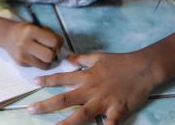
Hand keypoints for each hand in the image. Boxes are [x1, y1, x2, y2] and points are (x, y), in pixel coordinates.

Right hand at [3, 21, 63, 69]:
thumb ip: (48, 35)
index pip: (53, 42)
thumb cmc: (25, 30)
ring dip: (48, 61)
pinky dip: (40, 63)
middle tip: (52, 50)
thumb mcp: (36, 26)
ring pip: (45, 65)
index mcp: (31, 31)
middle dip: (54, 54)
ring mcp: (22, 55)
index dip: (59, 43)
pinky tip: (36, 56)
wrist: (7, 36)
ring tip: (44, 54)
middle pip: (49, 56)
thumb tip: (60, 47)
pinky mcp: (21, 64)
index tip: (57, 42)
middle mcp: (25, 44)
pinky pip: (38, 67)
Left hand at [28, 52, 162, 124]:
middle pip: (64, 99)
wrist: (143, 67)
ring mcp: (103, 101)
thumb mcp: (98, 57)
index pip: (61, 78)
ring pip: (80, 115)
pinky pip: (109, 124)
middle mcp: (90, 89)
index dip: (46, 81)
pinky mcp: (117, 110)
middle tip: (30, 109)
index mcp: (86, 76)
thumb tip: (67, 58)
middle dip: (46, 105)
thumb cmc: (120, 62)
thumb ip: (81, 59)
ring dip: (65, 123)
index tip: (33, 83)